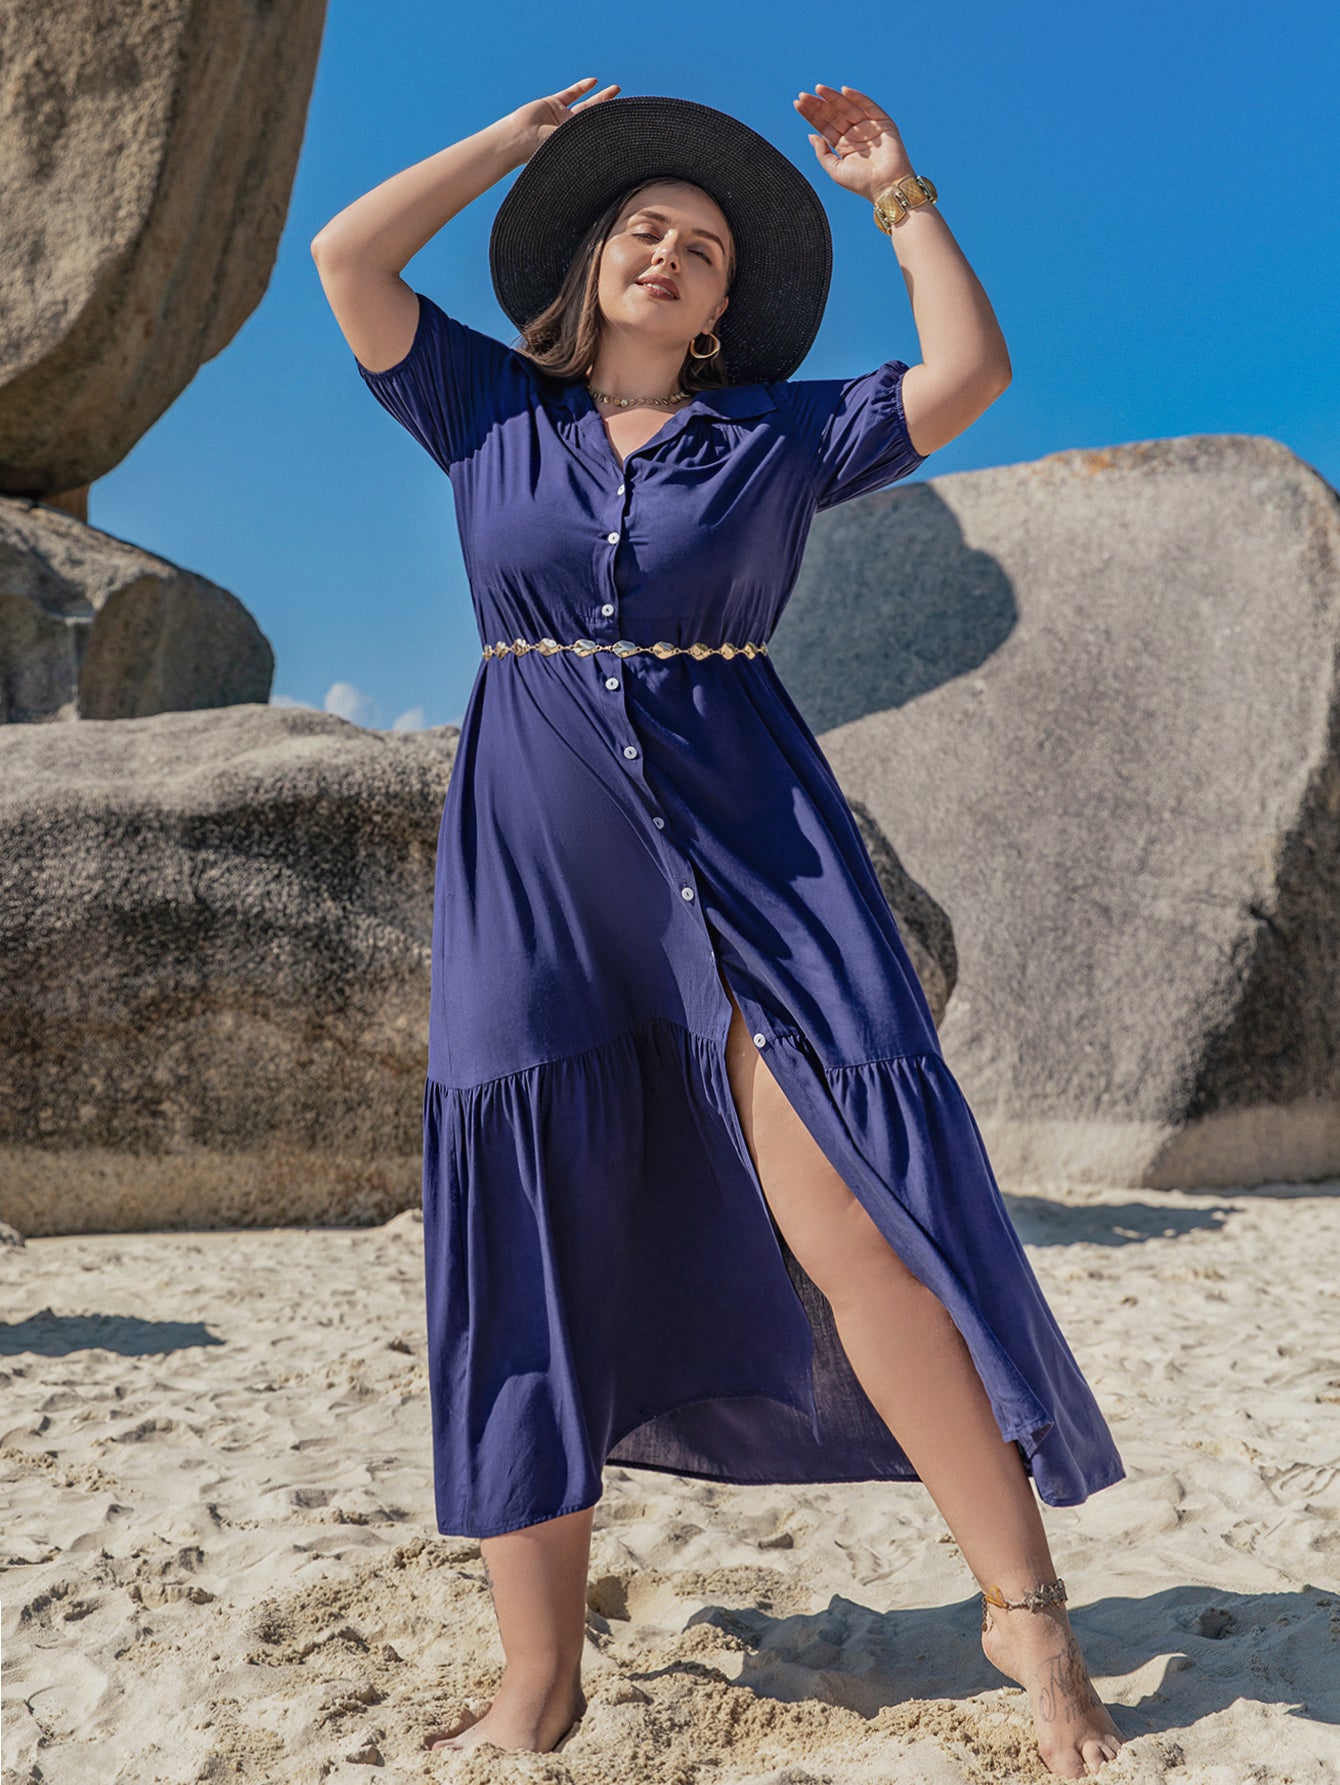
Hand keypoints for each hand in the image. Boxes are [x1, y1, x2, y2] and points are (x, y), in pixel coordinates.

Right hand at [506, 76, 620, 163]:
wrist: (520, 139)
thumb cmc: (545, 149)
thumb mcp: (573, 146)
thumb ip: (591, 142)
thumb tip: (617, 144)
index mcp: (578, 145)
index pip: (599, 135)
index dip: (612, 129)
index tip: (629, 123)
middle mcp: (571, 132)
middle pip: (596, 119)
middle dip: (611, 111)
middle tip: (627, 104)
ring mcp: (562, 117)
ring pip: (586, 105)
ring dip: (601, 97)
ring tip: (616, 90)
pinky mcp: (552, 104)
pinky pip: (571, 94)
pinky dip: (582, 87)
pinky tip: (594, 82)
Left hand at [794, 83, 913, 201]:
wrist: (886, 186)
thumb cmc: (861, 182)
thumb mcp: (835, 169)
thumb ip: (822, 153)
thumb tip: (811, 135)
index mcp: (842, 144)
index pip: (824, 125)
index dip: (811, 114)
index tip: (798, 103)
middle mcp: (853, 133)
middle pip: (833, 114)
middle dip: (819, 104)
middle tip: (804, 95)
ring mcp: (867, 126)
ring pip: (847, 107)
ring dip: (833, 97)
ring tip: (819, 89)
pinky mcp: (882, 121)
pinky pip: (868, 106)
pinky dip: (857, 97)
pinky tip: (843, 91)